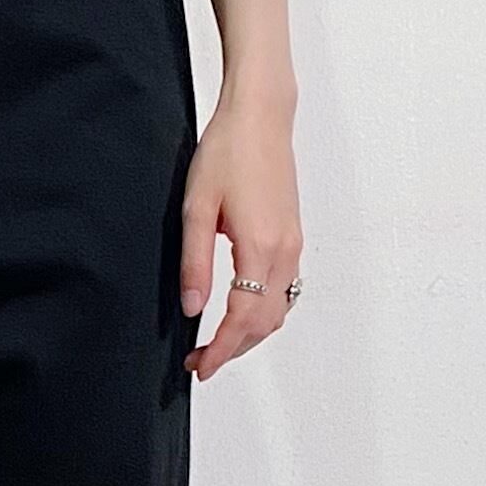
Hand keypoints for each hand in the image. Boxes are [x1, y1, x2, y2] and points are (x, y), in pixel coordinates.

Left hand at [181, 93, 302, 381]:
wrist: (261, 118)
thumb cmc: (227, 153)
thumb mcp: (196, 208)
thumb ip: (194, 263)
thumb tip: (192, 309)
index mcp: (261, 247)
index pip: (243, 319)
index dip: (220, 349)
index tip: (199, 367)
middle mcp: (285, 251)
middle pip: (265, 323)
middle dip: (233, 349)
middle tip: (199, 361)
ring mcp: (293, 244)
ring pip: (279, 310)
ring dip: (249, 334)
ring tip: (215, 342)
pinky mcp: (293, 236)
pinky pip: (285, 290)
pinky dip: (264, 312)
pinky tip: (239, 311)